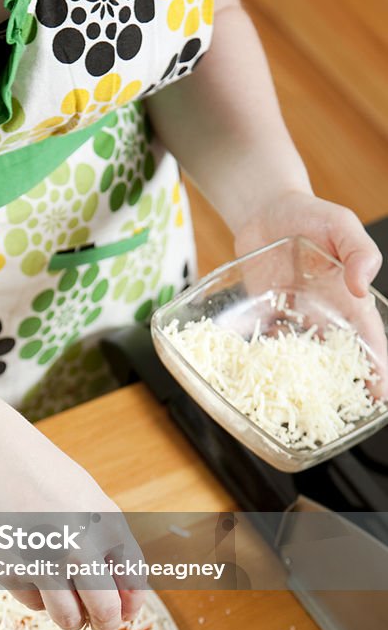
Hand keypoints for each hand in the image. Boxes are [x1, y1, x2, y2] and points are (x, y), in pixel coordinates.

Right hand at [0, 404, 146, 629]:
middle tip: (95, 623)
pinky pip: (32, 602)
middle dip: (103, 624)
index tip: (121, 611)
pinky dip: (33, 592)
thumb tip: (124, 602)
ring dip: (68, 616)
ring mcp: (43, 560)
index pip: (134, 583)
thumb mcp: (85, 499)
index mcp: (107, 523)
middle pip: (105, 612)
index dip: (129, 606)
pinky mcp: (9, 570)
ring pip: (68, 618)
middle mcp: (80, 544)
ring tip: (59, 596)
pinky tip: (23, 562)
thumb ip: (106, 543)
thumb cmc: (38, 475)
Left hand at [234, 191, 387, 395]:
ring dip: (298, 384)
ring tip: (293, 412)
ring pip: (300, 360)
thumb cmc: (310, 214)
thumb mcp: (341, 224)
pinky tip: (253, 383)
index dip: (378, 369)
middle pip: (336, 361)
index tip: (381, 397)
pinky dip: (262, 363)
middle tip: (336, 418)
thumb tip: (360, 282)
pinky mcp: (265, 318)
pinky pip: (264, 345)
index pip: (370, 341)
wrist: (266, 210)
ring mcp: (293, 320)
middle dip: (339, 390)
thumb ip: (357, 250)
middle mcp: (323, 317)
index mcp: (349, 301)